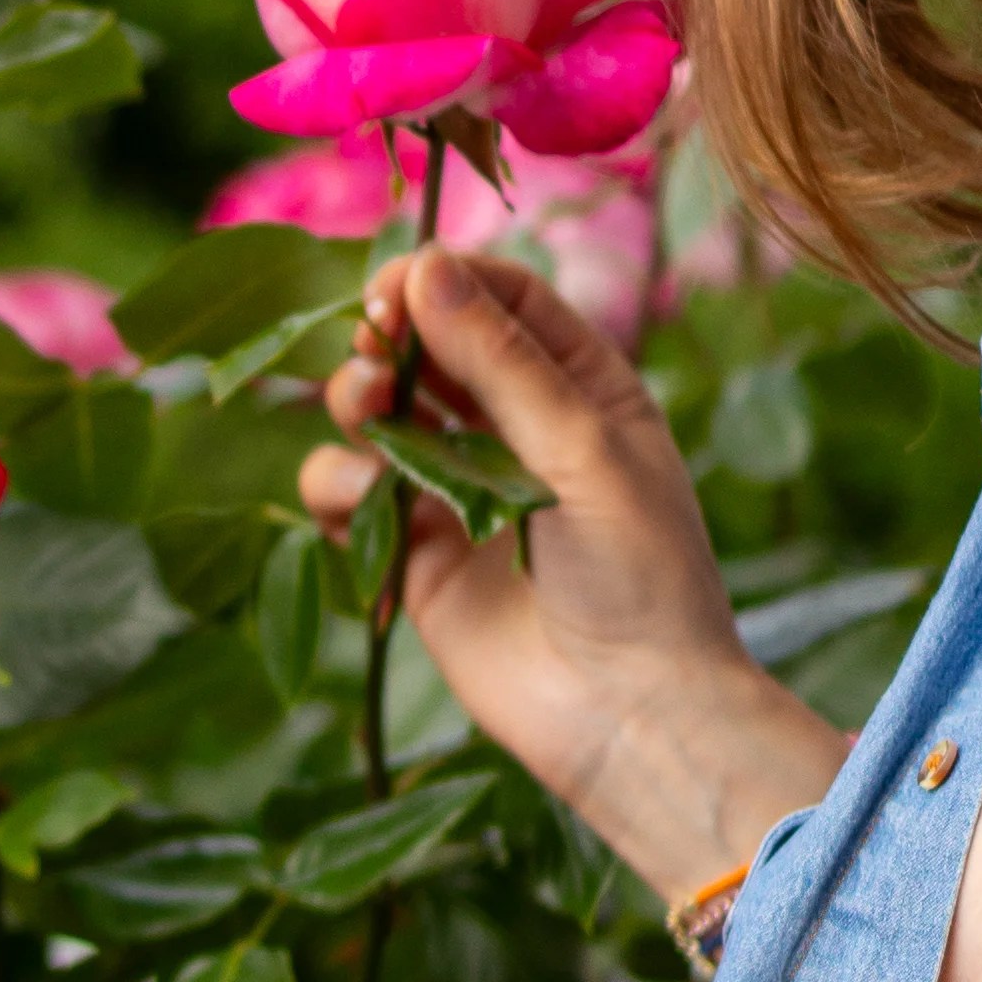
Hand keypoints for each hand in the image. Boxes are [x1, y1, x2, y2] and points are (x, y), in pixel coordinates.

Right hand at [296, 244, 842, 893]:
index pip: (503, 301)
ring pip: (380, 416)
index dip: (445, 280)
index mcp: (581, 390)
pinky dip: (341, 486)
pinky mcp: (416, 557)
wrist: (631, 716)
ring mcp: (460, 493)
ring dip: (358, 404)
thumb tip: (426, 266)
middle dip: (390, 340)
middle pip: (429, 348)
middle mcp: (516, 433)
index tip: (395, 283)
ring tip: (366, 419)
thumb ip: (501, 362)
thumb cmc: (640, 576)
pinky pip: (354, 497)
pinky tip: (359, 501)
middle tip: (370, 352)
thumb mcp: (582, 450)